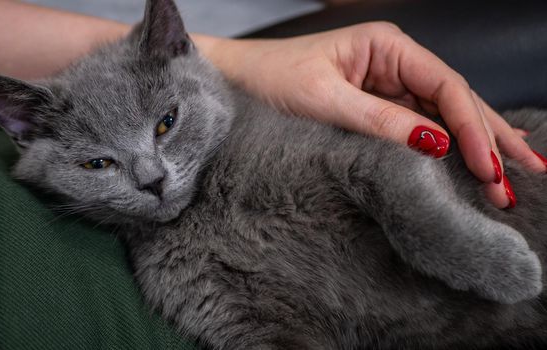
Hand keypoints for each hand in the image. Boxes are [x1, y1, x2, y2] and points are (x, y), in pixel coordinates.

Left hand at [195, 23, 546, 208]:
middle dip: (488, 138)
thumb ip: (381, 122)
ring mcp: (386, 86)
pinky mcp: (374, 108)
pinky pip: (417, 129)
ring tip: (507, 179)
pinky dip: (442, 150)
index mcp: (386, 46)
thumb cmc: (270, 80)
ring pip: (441, 117)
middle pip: (454, 100)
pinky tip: (467, 165)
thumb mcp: (325, 101)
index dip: (472, 128)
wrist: (234, 82)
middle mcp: (393, 63)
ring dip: (473, 148)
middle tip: (523, 175)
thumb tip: (437, 144)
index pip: (444, 86)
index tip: (489, 167)